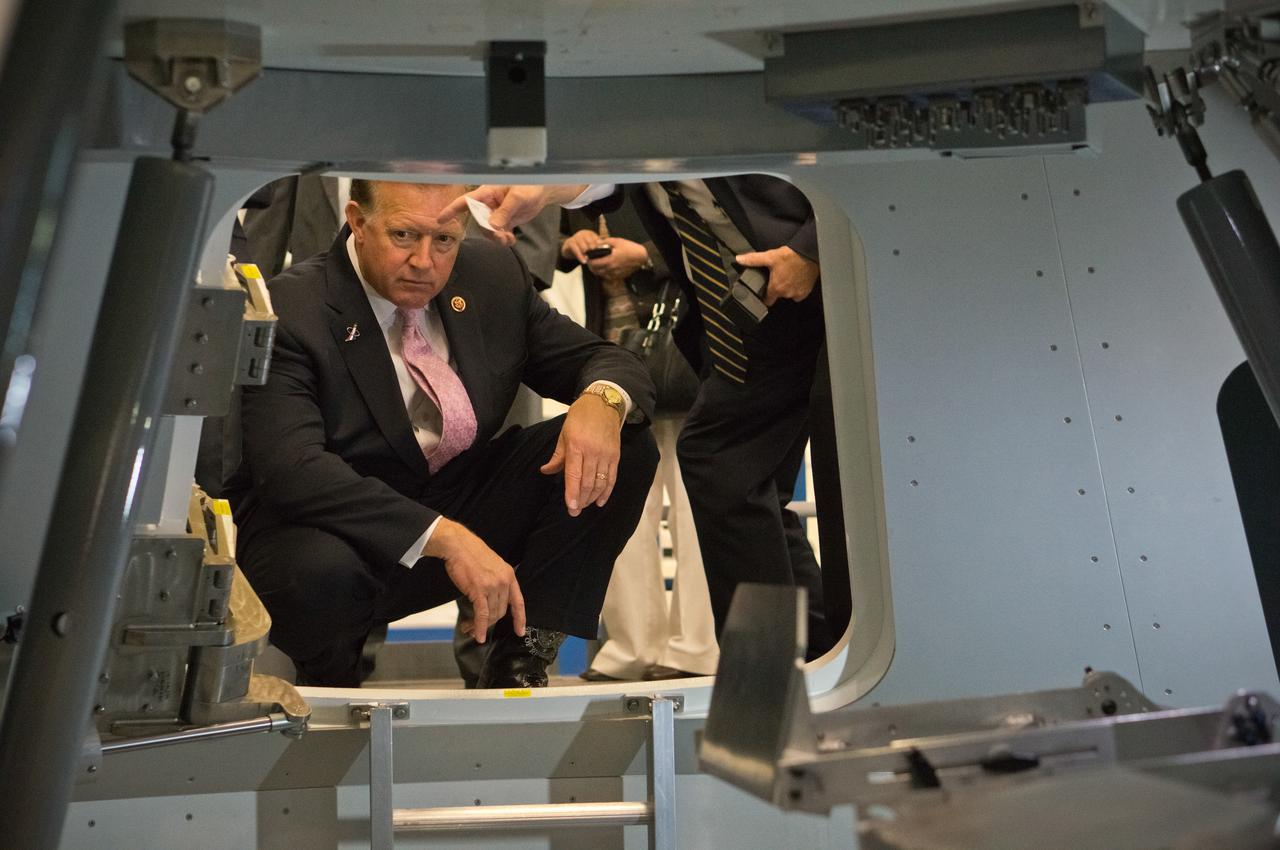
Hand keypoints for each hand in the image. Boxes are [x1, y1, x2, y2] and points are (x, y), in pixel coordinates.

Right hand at [425, 518, 525, 642]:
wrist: (458, 545)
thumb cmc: (471, 554)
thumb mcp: (493, 566)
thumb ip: (496, 581)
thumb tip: (491, 601)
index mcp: (509, 575)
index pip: (518, 602)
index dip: (520, 618)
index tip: (520, 631)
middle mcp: (504, 581)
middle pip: (501, 611)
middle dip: (490, 623)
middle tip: (477, 629)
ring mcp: (492, 586)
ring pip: (491, 614)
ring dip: (481, 626)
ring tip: (469, 629)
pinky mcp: (479, 590)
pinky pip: (482, 614)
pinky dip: (479, 627)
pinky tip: (477, 634)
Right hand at [439, 184, 588, 245]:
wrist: (542, 192)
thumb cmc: (529, 186)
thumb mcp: (518, 197)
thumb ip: (505, 211)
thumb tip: (493, 227)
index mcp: (487, 192)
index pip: (465, 201)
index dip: (451, 210)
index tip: (439, 220)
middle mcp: (488, 204)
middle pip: (478, 222)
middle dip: (488, 232)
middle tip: (502, 238)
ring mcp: (495, 213)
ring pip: (488, 231)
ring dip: (497, 238)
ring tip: (509, 239)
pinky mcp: (503, 221)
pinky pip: (498, 234)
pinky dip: (504, 240)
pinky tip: (512, 240)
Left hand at [539, 393, 622, 515]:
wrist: (603, 404)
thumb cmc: (580, 418)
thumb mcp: (564, 434)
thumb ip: (557, 456)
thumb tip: (546, 471)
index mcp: (576, 446)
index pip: (574, 475)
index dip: (572, 493)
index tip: (570, 507)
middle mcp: (592, 452)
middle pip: (588, 483)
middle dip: (581, 500)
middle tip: (574, 512)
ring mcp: (606, 455)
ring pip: (600, 483)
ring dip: (592, 498)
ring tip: (584, 506)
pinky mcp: (615, 456)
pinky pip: (612, 478)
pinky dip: (606, 492)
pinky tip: (600, 501)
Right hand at [561, 229, 600, 263]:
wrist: (569, 248)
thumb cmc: (582, 247)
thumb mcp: (589, 245)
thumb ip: (596, 246)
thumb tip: (605, 250)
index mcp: (588, 233)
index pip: (594, 237)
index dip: (598, 244)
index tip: (601, 251)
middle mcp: (581, 234)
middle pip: (588, 240)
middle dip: (592, 248)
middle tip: (595, 255)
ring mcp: (575, 237)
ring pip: (582, 245)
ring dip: (586, 253)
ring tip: (589, 259)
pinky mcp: (569, 243)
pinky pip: (575, 249)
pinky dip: (580, 256)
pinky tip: (583, 261)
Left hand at [587, 238, 648, 277]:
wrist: (640, 257)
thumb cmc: (630, 249)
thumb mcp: (617, 241)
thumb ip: (605, 242)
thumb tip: (597, 242)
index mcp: (609, 260)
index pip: (594, 263)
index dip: (589, 261)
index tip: (587, 258)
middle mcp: (611, 269)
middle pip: (596, 271)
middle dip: (591, 267)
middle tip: (589, 262)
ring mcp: (615, 274)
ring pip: (601, 275)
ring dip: (596, 271)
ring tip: (595, 266)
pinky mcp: (619, 276)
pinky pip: (608, 277)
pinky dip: (603, 274)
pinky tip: (603, 270)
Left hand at [735, 246, 818, 305]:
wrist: (809, 254)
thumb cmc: (791, 256)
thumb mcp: (770, 256)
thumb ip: (753, 260)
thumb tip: (739, 259)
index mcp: (776, 288)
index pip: (768, 301)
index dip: (765, 297)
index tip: (765, 292)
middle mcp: (786, 293)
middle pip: (779, 295)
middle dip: (778, 288)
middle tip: (778, 277)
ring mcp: (797, 293)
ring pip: (789, 295)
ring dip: (788, 288)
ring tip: (788, 277)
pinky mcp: (806, 292)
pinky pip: (799, 294)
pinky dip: (797, 288)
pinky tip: (796, 279)